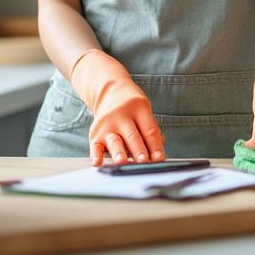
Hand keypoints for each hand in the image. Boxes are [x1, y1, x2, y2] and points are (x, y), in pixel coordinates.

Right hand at [70, 50, 165, 165]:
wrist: (110, 92)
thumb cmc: (132, 107)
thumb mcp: (145, 111)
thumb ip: (151, 130)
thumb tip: (158, 150)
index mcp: (139, 109)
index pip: (149, 130)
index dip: (155, 146)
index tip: (160, 159)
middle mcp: (122, 116)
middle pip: (132, 136)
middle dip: (138, 150)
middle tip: (144, 161)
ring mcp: (107, 125)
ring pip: (115, 141)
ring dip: (119, 152)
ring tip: (122, 162)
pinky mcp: (95, 134)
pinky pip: (95, 146)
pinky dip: (95, 155)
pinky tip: (97, 163)